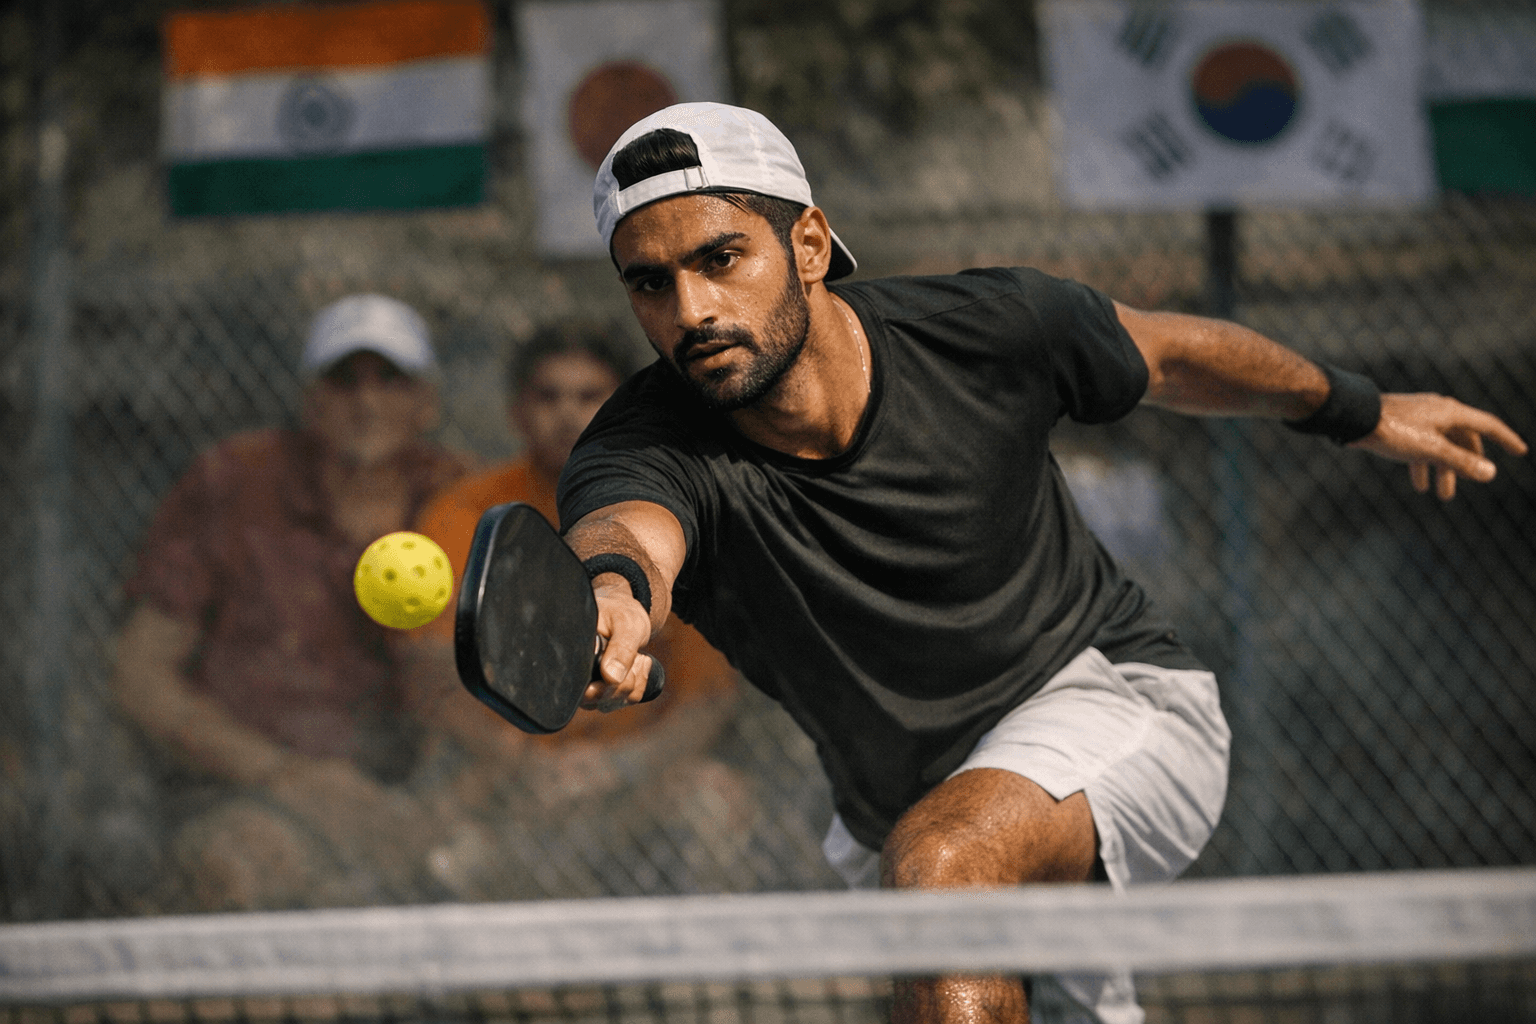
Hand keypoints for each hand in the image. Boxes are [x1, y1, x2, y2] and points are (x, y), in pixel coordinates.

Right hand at [583, 574, 655, 710]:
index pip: (579, 687)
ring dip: (633, 680)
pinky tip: (640, 662)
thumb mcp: (625, 623)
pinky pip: (628, 699)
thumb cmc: (621, 613)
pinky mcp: (606, 690)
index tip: (620, 667)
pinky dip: (640, 682)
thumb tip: (611, 677)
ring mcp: (590, 685)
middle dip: (622, 680)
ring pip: (614, 701)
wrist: (628, 614)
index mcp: (574, 656)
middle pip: (597, 699)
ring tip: (636, 654)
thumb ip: (620, 649)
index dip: (601, 685)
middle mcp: (577, 674)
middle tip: (633, 654)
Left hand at [1351, 392, 1526, 499]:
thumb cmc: (1392, 430)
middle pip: (1462, 438)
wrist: (1353, 417)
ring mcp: (1418, 417)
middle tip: (1470, 483)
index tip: (1520, 452)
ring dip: (1442, 471)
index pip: (1487, 425)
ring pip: (1439, 446)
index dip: (1505, 439)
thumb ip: (1460, 462)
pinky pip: (1420, 446)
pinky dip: (1423, 465)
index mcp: (1450, 412)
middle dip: (1466, 464)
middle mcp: (1438, 411)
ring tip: (1441, 496)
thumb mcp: (1430, 449)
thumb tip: (1490, 473)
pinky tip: (1419, 485)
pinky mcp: (1401, 424)